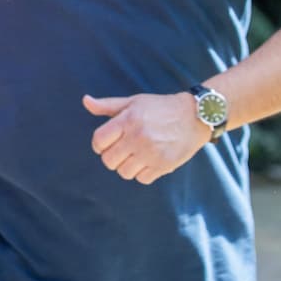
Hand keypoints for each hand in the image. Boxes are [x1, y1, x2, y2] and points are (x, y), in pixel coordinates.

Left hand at [85, 92, 208, 184]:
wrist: (195, 116)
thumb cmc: (160, 108)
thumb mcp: (133, 102)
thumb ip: (107, 105)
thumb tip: (85, 101)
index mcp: (128, 120)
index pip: (99, 140)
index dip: (99, 143)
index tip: (106, 142)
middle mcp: (138, 137)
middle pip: (108, 160)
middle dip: (111, 156)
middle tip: (122, 149)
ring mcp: (151, 153)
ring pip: (124, 172)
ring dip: (126, 166)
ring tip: (135, 155)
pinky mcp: (163, 165)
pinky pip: (142, 179)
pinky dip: (142, 173)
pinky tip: (148, 161)